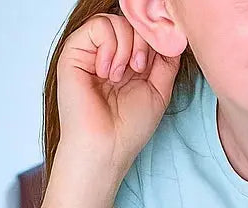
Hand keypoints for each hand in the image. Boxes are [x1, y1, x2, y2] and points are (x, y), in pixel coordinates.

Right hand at [56, 14, 181, 174]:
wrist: (106, 147)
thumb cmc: (129, 127)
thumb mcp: (158, 91)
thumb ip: (166, 62)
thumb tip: (172, 37)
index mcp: (127, 63)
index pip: (143, 33)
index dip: (153, 42)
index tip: (151, 68)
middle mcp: (108, 55)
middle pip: (131, 23)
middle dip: (142, 43)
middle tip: (139, 70)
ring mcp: (91, 52)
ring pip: (116, 21)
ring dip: (126, 47)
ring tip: (119, 76)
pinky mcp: (74, 52)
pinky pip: (99, 26)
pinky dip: (110, 47)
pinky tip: (106, 72)